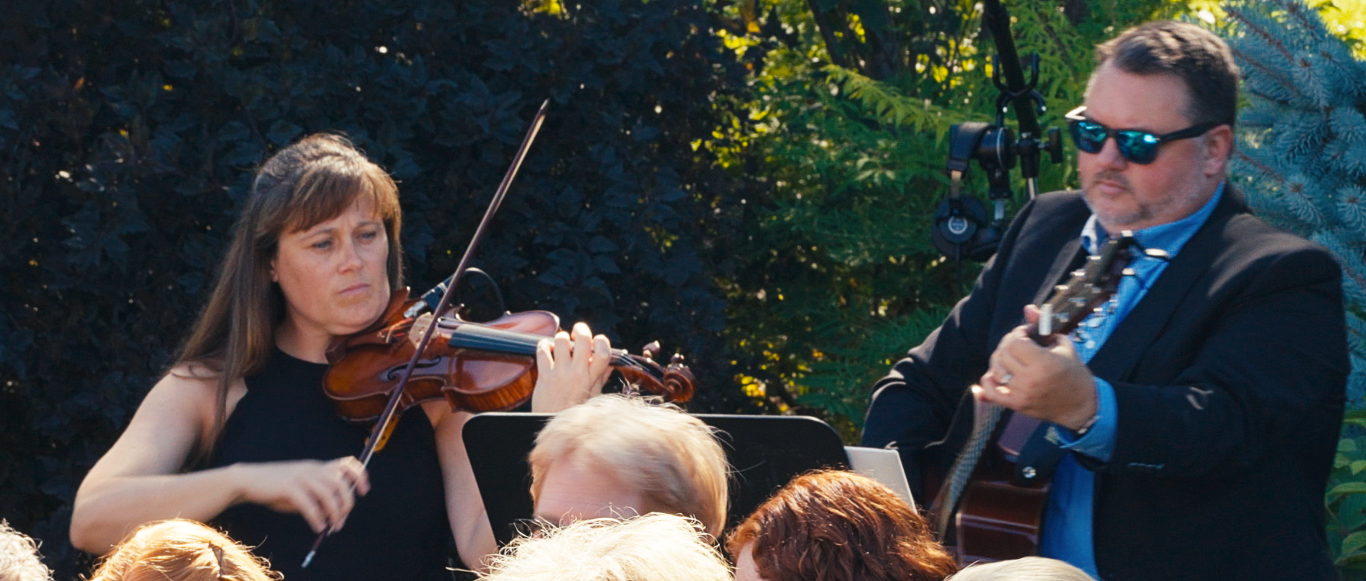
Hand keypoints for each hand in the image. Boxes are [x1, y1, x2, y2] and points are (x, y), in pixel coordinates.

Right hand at [234, 456, 369, 533]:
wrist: (250, 480)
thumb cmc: (278, 487)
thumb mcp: (302, 488)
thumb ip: (319, 497)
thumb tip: (335, 515)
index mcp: (318, 466)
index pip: (347, 463)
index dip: (360, 476)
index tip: (364, 491)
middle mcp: (312, 468)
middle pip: (341, 483)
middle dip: (346, 504)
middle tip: (342, 520)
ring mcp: (301, 476)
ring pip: (328, 494)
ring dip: (335, 513)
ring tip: (334, 527)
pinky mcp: (288, 487)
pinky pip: (309, 504)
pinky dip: (317, 518)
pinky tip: (318, 527)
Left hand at [532, 322, 611, 412]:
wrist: (552, 424)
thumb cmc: (574, 411)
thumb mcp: (593, 395)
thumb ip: (601, 377)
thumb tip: (610, 364)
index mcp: (592, 378)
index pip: (603, 352)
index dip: (602, 341)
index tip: (596, 341)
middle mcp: (577, 373)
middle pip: (583, 339)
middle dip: (581, 329)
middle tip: (577, 333)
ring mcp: (560, 373)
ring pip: (561, 340)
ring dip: (561, 338)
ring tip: (561, 344)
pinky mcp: (544, 375)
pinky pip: (542, 350)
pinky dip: (544, 346)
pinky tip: (547, 350)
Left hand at [973, 305, 1097, 429]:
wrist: (1080, 405)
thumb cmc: (1073, 371)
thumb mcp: (1063, 345)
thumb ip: (1042, 325)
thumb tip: (1027, 308)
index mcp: (1043, 363)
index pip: (1014, 342)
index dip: (1018, 333)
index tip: (1027, 334)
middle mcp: (1030, 379)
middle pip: (1003, 354)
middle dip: (1008, 344)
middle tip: (1019, 344)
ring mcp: (1022, 394)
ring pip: (996, 371)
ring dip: (1000, 360)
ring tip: (1012, 358)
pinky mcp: (1017, 405)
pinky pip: (992, 393)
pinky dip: (987, 383)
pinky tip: (992, 375)